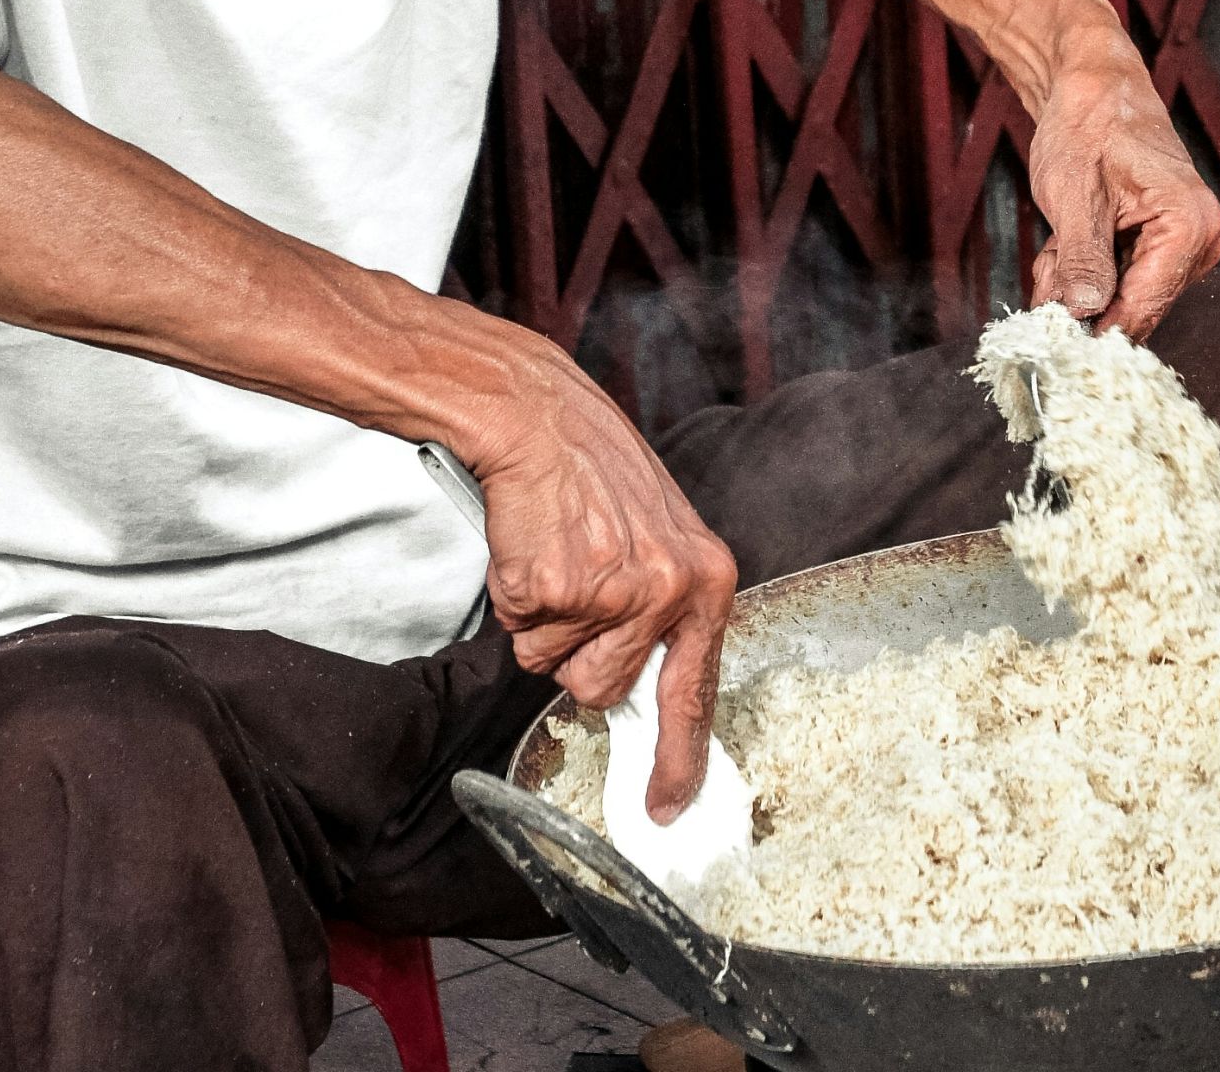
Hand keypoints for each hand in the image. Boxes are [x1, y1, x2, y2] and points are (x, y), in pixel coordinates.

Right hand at [464, 336, 737, 822]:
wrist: (538, 415)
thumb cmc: (593, 470)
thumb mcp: (659, 535)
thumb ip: (661, 609)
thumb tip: (637, 687)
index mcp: (705, 580)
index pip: (695, 690)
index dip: (679, 756)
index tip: (667, 803)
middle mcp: (666, 592)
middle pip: (604, 688)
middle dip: (577, 654)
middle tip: (574, 587)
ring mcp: (609, 594)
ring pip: (555, 668)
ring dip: (544, 627)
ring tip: (555, 560)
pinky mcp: (551, 590)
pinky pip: (520, 633)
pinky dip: (515, 599)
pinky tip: (530, 549)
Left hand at [1027, 65, 1219, 338]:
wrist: (1093, 93)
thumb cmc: (1087, 128)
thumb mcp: (1074, 197)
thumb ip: (1082, 260)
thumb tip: (1084, 312)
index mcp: (1189, 224)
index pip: (1144, 307)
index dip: (1095, 330)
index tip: (1054, 340)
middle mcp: (1199, 241)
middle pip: (1132, 309)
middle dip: (1079, 298)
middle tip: (1050, 261)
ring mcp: (1183, 247)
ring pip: (1117, 301)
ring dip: (1076, 283)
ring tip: (1059, 241)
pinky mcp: (1162, 249)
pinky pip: (1116, 285)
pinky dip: (1082, 272)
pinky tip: (1068, 242)